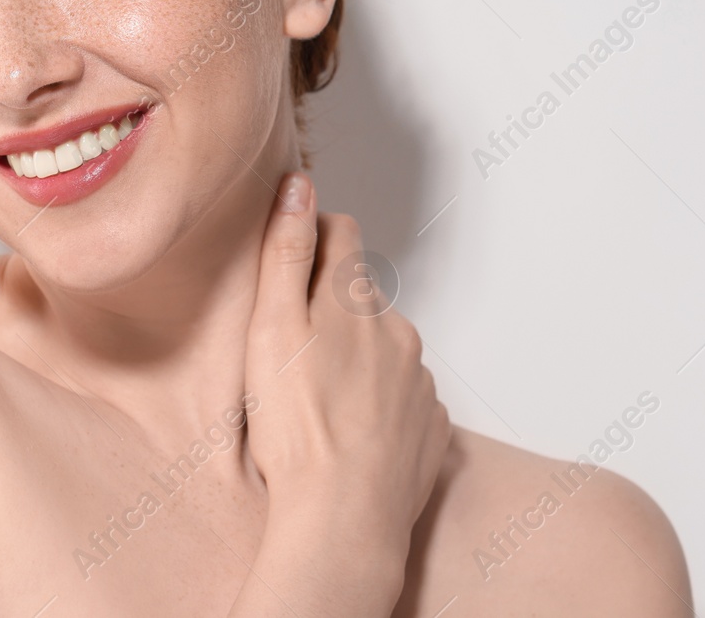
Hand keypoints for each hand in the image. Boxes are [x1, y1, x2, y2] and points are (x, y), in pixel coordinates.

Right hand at [243, 172, 449, 572]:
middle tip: (290, 351)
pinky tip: (349, 434)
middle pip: (361, 296)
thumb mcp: (271, 329)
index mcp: (355, 300)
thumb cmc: (297, 428)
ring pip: (385, 349)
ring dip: (357, 359)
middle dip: (330, 308)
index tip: (286, 264)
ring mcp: (420, 380)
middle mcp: (398, 330)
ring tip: (318, 403)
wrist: (343, 520)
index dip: (310, 237)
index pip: (341, 232)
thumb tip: (299, 184)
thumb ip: (286, 251)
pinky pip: (406, 399)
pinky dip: (380, 406)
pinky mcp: (433, 427)